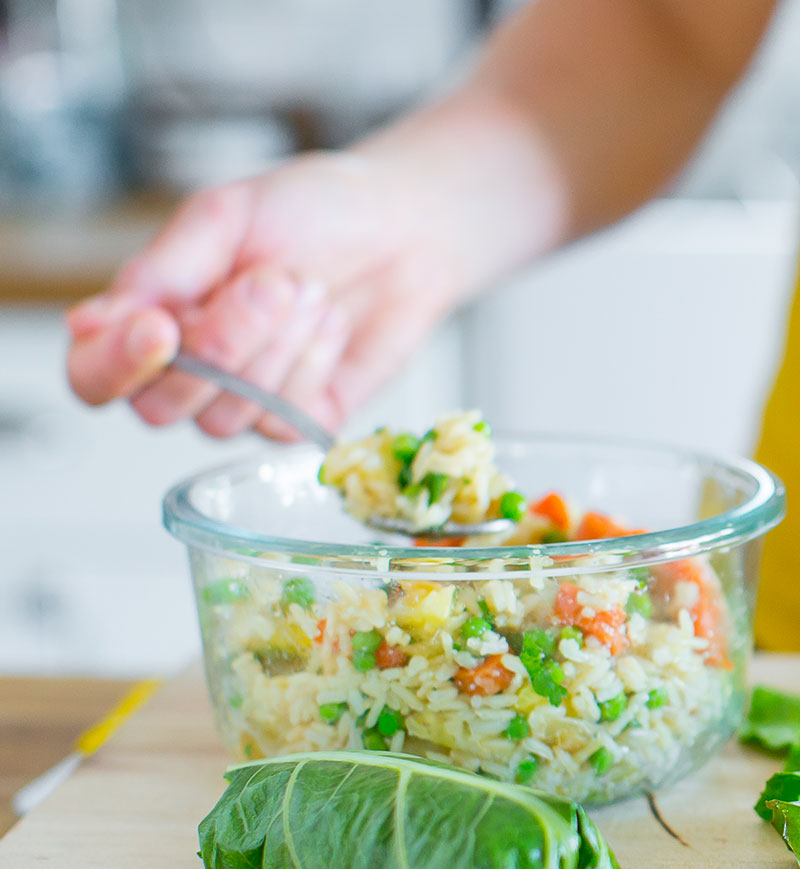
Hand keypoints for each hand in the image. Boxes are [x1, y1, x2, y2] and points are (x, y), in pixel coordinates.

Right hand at [66, 151, 456, 439]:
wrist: (402, 225)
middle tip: (272, 282)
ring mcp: (244, 400)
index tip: (160, 328)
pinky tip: (330, 323)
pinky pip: (285, 420)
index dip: (115, 363)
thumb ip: (162, 270)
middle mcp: (188, 371)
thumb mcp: (226, 216)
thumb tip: (91, 321)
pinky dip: (312, 365)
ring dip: (275, 349)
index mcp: (149, 316)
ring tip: (308, 289)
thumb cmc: (310, 210)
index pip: (93, 374)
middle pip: (159, 407)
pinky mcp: (302, 419)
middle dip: (221, 345)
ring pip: (225, 418)